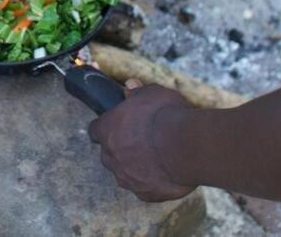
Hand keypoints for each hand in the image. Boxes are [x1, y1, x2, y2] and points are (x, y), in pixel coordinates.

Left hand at [89, 82, 195, 201]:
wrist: (185, 146)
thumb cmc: (165, 115)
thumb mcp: (152, 93)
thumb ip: (138, 92)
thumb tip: (131, 86)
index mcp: (107, 129)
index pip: (95, 130)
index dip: (106, 127)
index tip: (117, 125)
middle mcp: (111, 156)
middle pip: (109, 153)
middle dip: (121, 148)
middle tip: (142, 140)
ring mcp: (127, 178)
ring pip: (125, 173)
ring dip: (136, 166)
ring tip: (157, 158)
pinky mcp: (145, 194)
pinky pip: (145, 188)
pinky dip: (153, 182)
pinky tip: (167, 173)